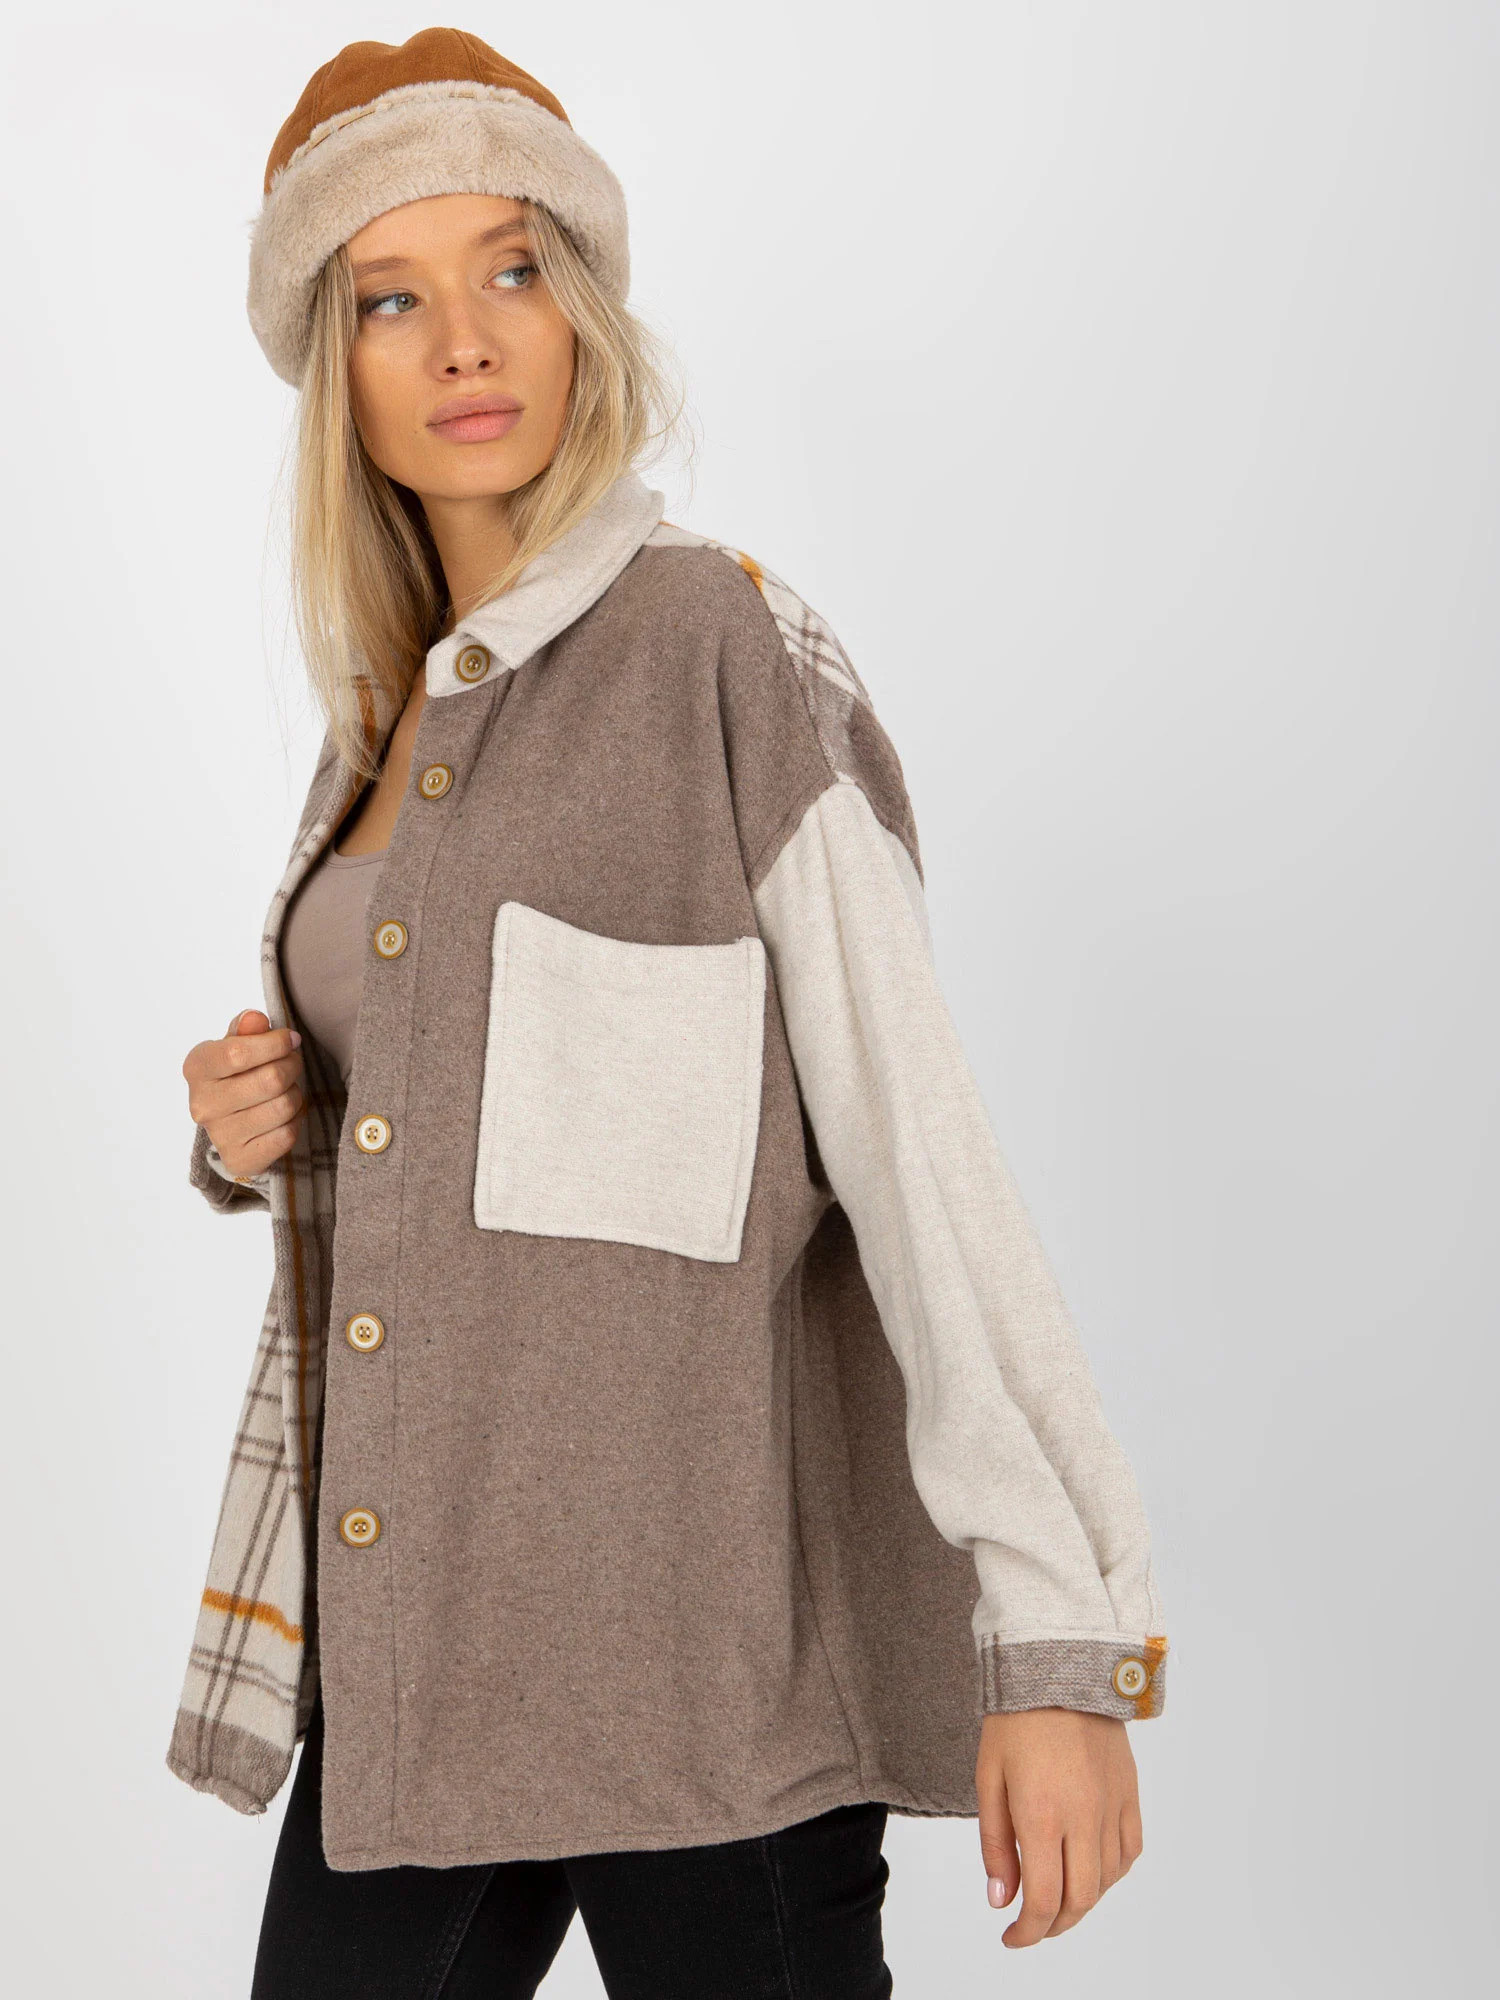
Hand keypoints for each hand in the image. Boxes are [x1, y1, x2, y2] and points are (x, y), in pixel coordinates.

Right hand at [183, 1008, 305, 1178]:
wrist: (231, 1122)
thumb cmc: (237, 1074)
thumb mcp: (238, 1044)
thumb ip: (247, 1029)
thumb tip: (254, 1019)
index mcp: (197, 1068)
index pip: (239, 1052)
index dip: (275, 1043)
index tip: (289, 1039)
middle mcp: (202, 1105)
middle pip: (270, 1079)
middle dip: (292, 1065)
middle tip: (292, 1063)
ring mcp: (220, 1136)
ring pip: (283, 1106)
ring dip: (295, 1094)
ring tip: (286, 1090)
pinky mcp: (241, 1160)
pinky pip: (286, 1135)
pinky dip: (294, 1122)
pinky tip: (283, 1116)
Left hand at [976, 1707, 1142, 1947]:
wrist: (1059, 1667)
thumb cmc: (1015, 1719)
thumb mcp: (989, 1779)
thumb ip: (996, 1844)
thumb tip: (1002, 1899)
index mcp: (1041, 1813)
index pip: (1044, 1900)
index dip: (1028, 1932)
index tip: (1011, 1937)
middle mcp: (1083, 1816)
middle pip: (1079, 1900)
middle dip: (1053, 1926)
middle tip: (1032, 1926)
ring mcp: (1112, 1805)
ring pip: (1106, 1881)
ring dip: (1081, 1903)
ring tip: (1056, 1899)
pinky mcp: (1130, 1792)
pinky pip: (1129, 1851)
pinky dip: (1111, 1874)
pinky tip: (1092, 1871)